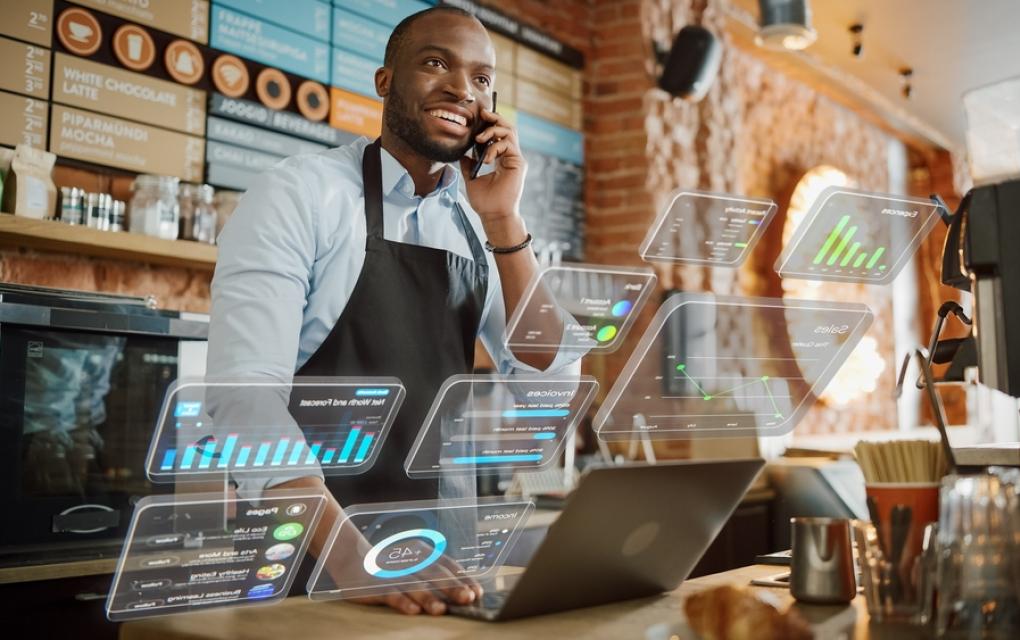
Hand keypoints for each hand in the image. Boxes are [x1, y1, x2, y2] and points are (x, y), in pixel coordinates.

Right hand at [322, 521, 483, 615]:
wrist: (353, 560)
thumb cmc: (392, 567)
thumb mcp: (415, 564)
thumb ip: (436, 575)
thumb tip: (465, 592)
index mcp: (422, 553)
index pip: (447, 564)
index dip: (463, 578)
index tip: (477, 592)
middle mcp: (409, 560)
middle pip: (433, 573)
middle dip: (451, 587)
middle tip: (467, 598)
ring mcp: (392, 572)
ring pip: (413, 585)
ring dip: (429, 598)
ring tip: (442, 610)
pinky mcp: (375, 585)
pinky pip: (391, 594)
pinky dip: (402, 602)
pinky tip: (413, 611)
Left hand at [459, 107, 526, 226]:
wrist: (493, 215)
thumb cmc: (485, 202)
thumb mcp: (471, 178)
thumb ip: (469, 164)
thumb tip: (462, 153)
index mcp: (502, 159)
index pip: (499, 135)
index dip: (490, 124)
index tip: (478, 117)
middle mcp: (511, 157)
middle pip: (507, 128)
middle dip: (494, 118)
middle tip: (482, 114)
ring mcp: (516, 159)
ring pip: (510, 132)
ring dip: (493, 131)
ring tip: (479, 139)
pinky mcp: (518, 163)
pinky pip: (508, 145)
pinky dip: (495, 147)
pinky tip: (486, 158)